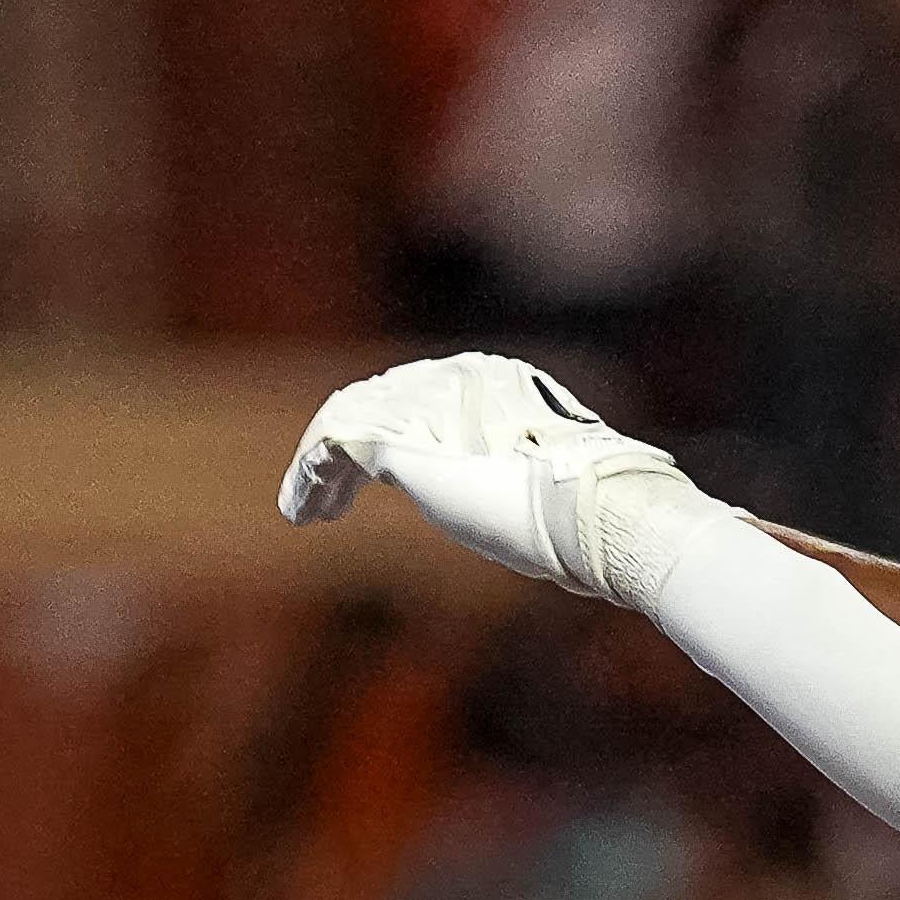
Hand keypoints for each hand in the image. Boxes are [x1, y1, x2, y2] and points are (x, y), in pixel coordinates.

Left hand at [276, 354, 716, 610]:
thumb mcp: (543, 494)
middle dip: (346, 449)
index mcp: (498, 382)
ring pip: (349, 419)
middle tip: (322, 497)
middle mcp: (459, 377)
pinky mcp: (402, 437)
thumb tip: (513, 512)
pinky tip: (300, 512)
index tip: (371, 482)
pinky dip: (309, 473)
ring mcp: (428, 401)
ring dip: (317, 467)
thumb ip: (510, 483)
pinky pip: (334, 442)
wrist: (598, 514)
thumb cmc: (588, 521)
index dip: (390, 435)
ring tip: (303, 511)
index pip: (423, 397)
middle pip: (379, 401)